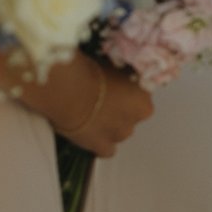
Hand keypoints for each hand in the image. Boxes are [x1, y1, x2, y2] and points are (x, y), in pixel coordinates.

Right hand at [7, 53, 155, 156]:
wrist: (67, 89)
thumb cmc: (88, 70)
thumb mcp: (112, 63)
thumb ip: (120, 73)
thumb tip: (117, 71)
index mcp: (143, 99)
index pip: (140, 97)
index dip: (125, 91)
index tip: (112, 86)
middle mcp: (136, 119)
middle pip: (130, 116)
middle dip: (117, 109)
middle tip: (98, 97)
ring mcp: (119, 135)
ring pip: (118, 131)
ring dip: (108, 125)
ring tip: (88, 112)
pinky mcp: (101, 147)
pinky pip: (105, 148)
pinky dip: (98, 142)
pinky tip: (88, 131)